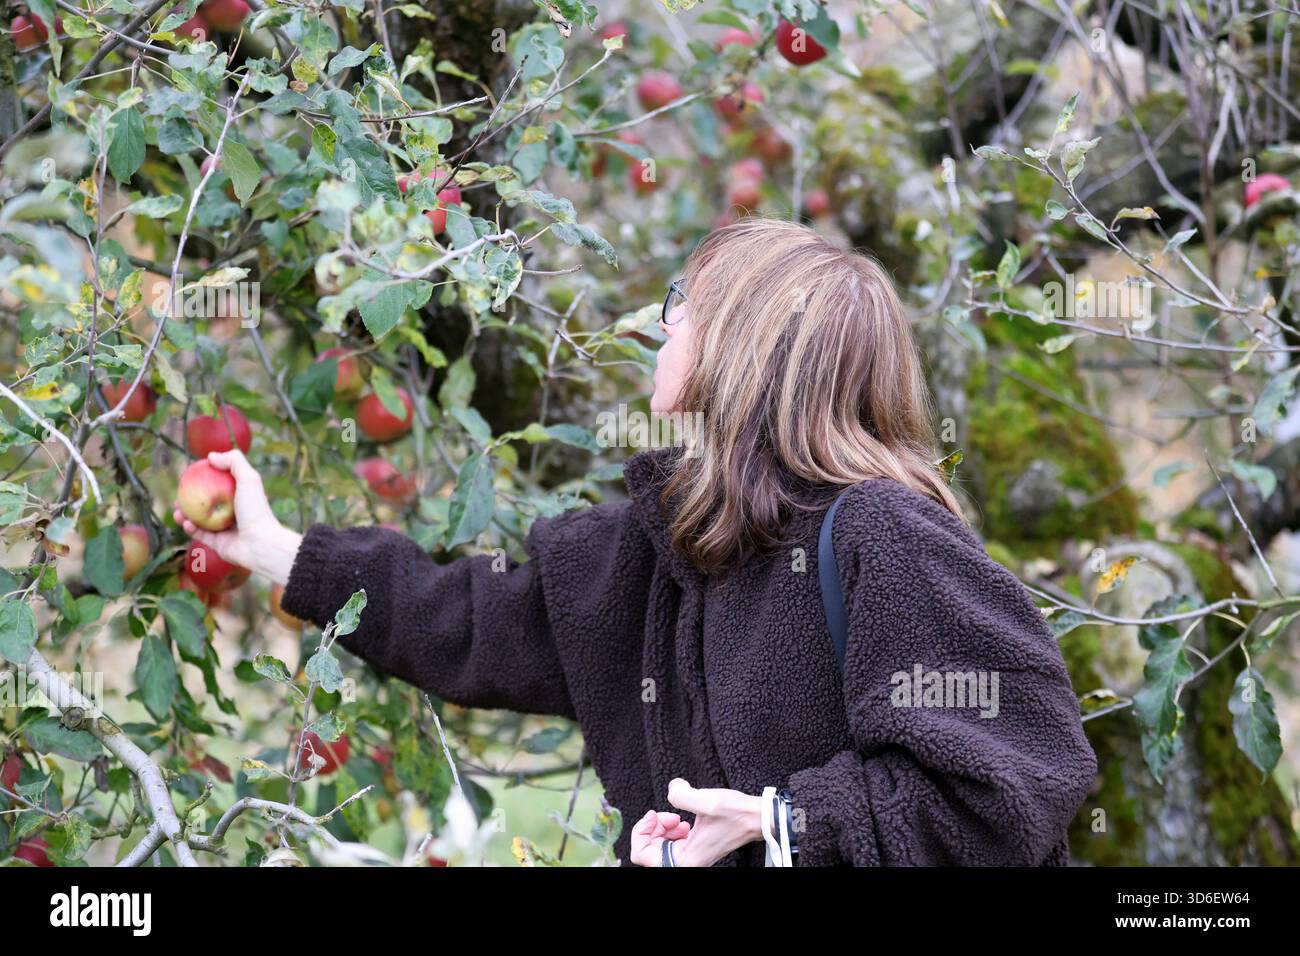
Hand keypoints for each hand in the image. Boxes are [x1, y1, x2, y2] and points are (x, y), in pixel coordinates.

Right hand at [172, 450, 301, 584]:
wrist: (261, 543)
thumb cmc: (256, 509)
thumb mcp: (249, 478)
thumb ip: (233, 461)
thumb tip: (210, 456)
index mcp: (240, 497)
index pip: (218, 485)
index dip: (203, 479)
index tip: (189, 476)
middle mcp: (232, 512)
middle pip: (205, 503)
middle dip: (188, 499)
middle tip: (177, 496)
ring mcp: (225, 529)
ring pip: (199, 520)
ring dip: (184, 515)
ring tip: (177, 511)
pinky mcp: (219, 544)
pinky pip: (200, 535)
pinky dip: (190, 528)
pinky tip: (186, 523)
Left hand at [630, 778, 764, 866]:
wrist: (757, 818)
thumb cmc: (736, 814)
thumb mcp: (706, 800)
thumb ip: (680, 794)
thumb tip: (673, 789)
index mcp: (684, 861)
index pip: (640, 855)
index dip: (641, 831)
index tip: (654, 814)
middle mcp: (685, 863)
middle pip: (648, 849)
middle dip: (654, 828)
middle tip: (668, 815)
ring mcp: (689, 857)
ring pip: (658, 845)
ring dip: (662, 827)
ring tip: (676, 817)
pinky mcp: (694, 849)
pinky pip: (670, 842)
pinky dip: (671, 829)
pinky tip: (682, 821)